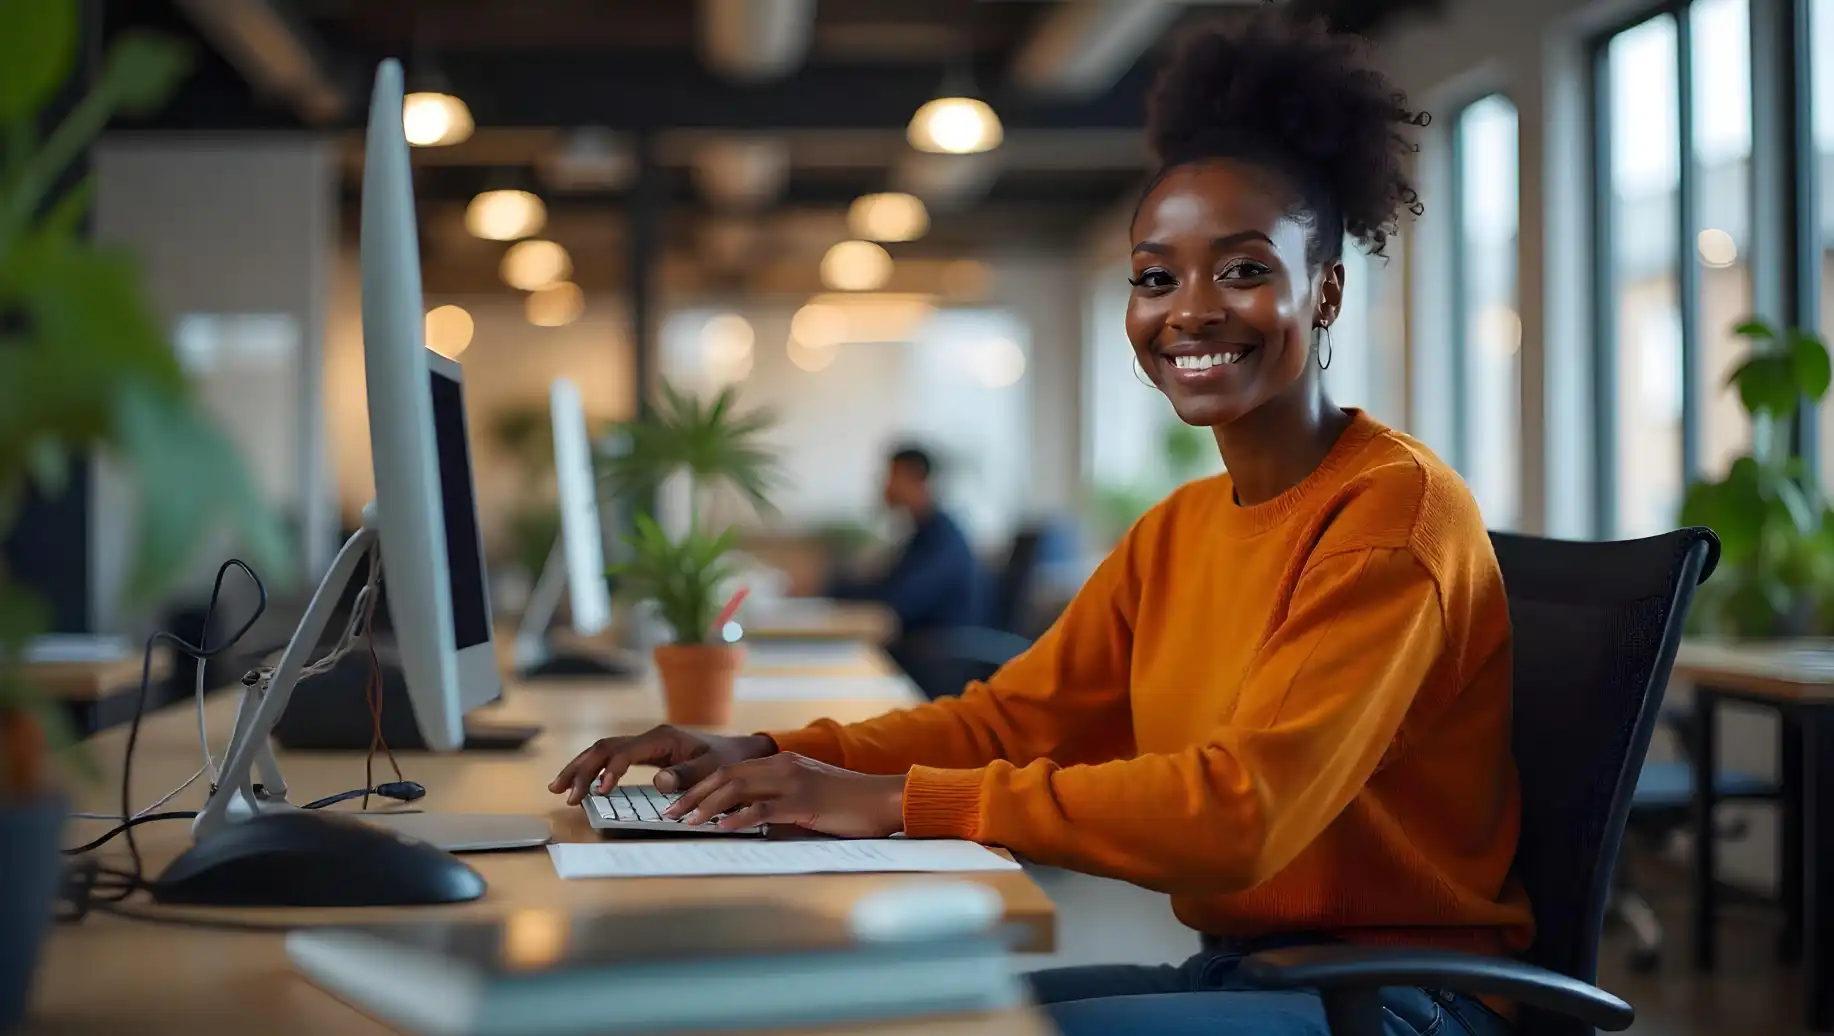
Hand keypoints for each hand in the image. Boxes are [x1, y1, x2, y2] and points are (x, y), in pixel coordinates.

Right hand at [548, 725, 776, 804]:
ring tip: (559, 788)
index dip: (609, 771)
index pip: (625, 752)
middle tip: (564, 794)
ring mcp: (646, 743)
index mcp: (663, 738)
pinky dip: (594, 768)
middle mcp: (650, 737)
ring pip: (603, 749)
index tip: (599, 792)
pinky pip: (612, 756)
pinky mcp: (646, 752)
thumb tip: (658, 782)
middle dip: (582, 769)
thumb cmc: (726, 762)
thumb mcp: (712, 770)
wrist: (738, 752)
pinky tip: (581, 783)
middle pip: (604, 747)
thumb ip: (687, 776)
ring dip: (580, 768)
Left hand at [664, 753, 905, 837]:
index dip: (702, 786)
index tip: (681, 803)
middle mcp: (783, 765)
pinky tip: (722, 830)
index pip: (731, 769)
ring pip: (738, 788)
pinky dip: (738, 819)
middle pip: (726, 775)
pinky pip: (763, 809)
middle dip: (694, 795)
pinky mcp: (804, 801)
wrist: (884, 799)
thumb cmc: (849, 805)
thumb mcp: (808, 798)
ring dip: (708, 806)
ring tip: (688, 822)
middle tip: (671, 814)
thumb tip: (748, 821)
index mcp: (783, 762)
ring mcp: (793, 781)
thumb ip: (779, 803)